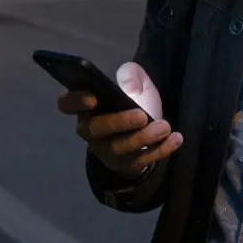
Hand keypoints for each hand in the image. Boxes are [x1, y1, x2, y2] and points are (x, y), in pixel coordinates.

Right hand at [57, 62, 183, 177]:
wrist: (141, 135)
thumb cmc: (130, 104)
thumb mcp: (134, 85)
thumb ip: (132, 77)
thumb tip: (131, 83)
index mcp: (85, 107)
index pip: (67, 103)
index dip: (76, 100)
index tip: (93, 97)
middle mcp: (90, 131)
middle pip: (96, 129)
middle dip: (119, 122)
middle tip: (142, 116)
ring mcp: (106, 150)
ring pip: (120, 148)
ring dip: (143, 138)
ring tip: (164, 126)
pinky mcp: (125, 165)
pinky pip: (141, 161)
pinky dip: (160, 150)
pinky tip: (175, 138)